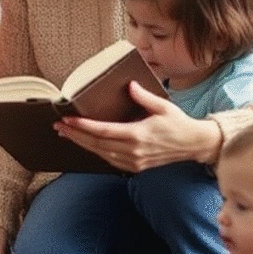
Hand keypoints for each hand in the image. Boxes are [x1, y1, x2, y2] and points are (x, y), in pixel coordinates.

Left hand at [55, 81, 221, 172]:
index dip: (83, 126)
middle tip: (58, 126)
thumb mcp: (163, 106)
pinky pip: (110, 160)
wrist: (194, 145)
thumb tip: (129, 85)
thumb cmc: (179, 123)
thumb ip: (144, 97)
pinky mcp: (136, 167)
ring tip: (67, 135)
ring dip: (82, 144)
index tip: (68, 120)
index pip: (103, 131)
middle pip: (97, 144)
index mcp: (138, 135)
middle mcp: (134, 151)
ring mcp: (134, 161)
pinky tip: (87, 145)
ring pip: (101, 154)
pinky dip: (96, 152)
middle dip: (75, 135)